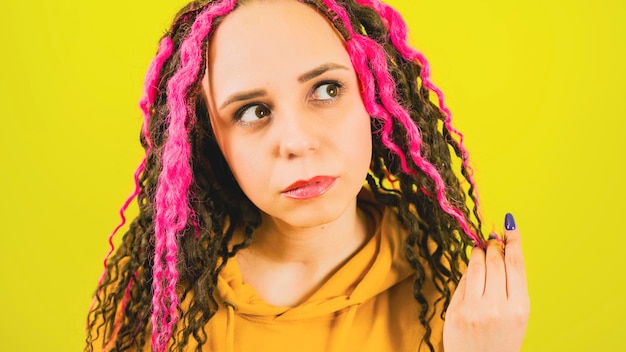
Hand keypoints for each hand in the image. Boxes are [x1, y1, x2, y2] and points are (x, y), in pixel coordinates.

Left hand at [443, 213, 529, 351]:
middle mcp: (497, 307)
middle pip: (495, 261)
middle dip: (493, 244)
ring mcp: (474, 309)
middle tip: (492, 235)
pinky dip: (468, 271)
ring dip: (479, 252)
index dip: (513, 239)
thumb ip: (510, 287)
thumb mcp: (517, 317)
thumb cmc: (501, 341)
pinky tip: (472, 267)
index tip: (509, 223)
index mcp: (519, 308)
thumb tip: (499, 251)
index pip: (516, 263)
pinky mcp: (456, 311)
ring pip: (476, 266)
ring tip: (482, 248)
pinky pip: (462, 281)